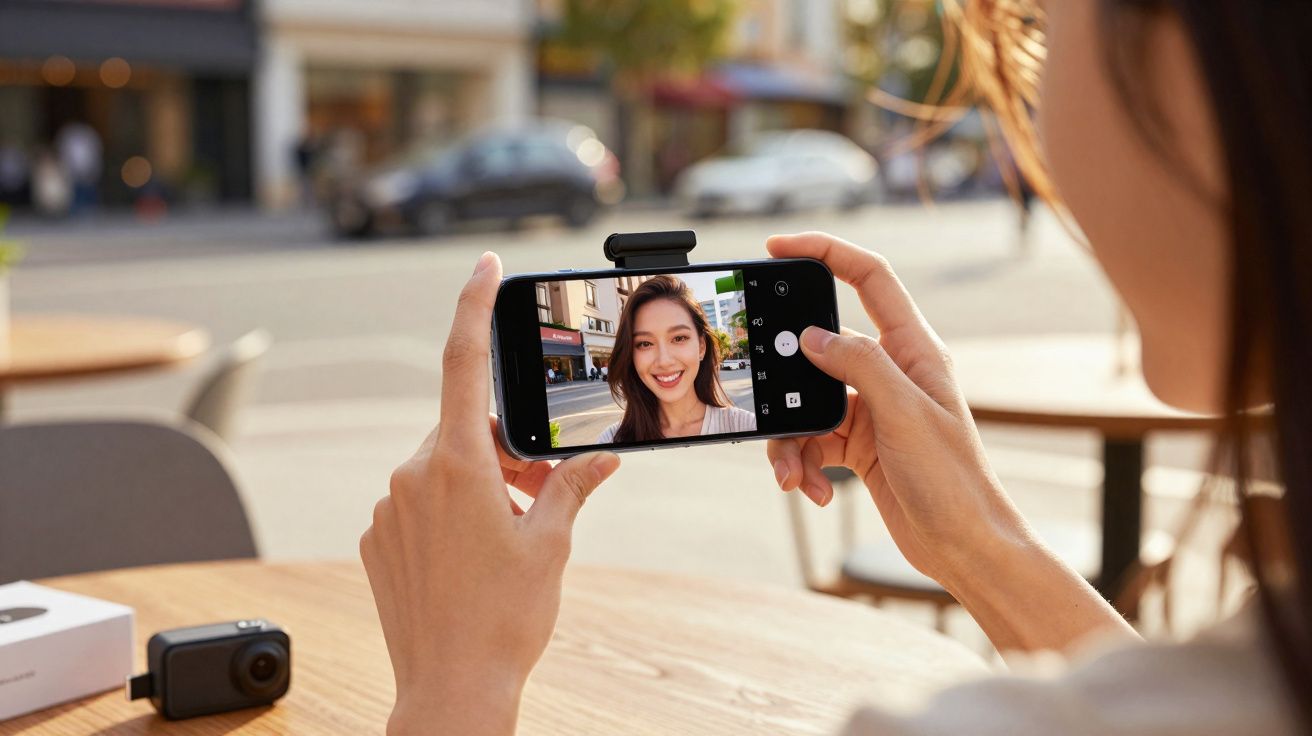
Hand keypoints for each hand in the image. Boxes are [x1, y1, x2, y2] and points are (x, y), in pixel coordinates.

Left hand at [360, 252, 620, 735]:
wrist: (451, 689)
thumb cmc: (506, 619)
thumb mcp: (551, 545)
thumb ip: (572, 488)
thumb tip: (601, 458)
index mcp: (457, 466)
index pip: (463, 363)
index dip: (473, 306)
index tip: (484, 267)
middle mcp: (412, 475)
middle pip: (464, 428)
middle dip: (505, 446)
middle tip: (541, 487)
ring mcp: (387, 508)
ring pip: (441, 466)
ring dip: (480, 481)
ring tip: (513, 532)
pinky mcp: (376, 538)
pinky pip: (417, 502)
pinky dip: (451, 510)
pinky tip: (474, 554)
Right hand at [765, 232, 1028, 588]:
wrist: (964, 547)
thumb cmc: (954, 481)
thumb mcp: (905, 415)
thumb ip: (859, 365)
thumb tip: (813, 337)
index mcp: (914, 350)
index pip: (868, 277)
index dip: (825, 252)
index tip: (779, 246)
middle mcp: (891, 373)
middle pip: (820, 349)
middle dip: (786, 378)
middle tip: (764, 396)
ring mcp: (872, 410)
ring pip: (807, 402)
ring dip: (790, 439)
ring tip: (791, 473)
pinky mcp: (857, 444)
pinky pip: (811, 440)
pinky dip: (802, 464)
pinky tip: (812, 490)